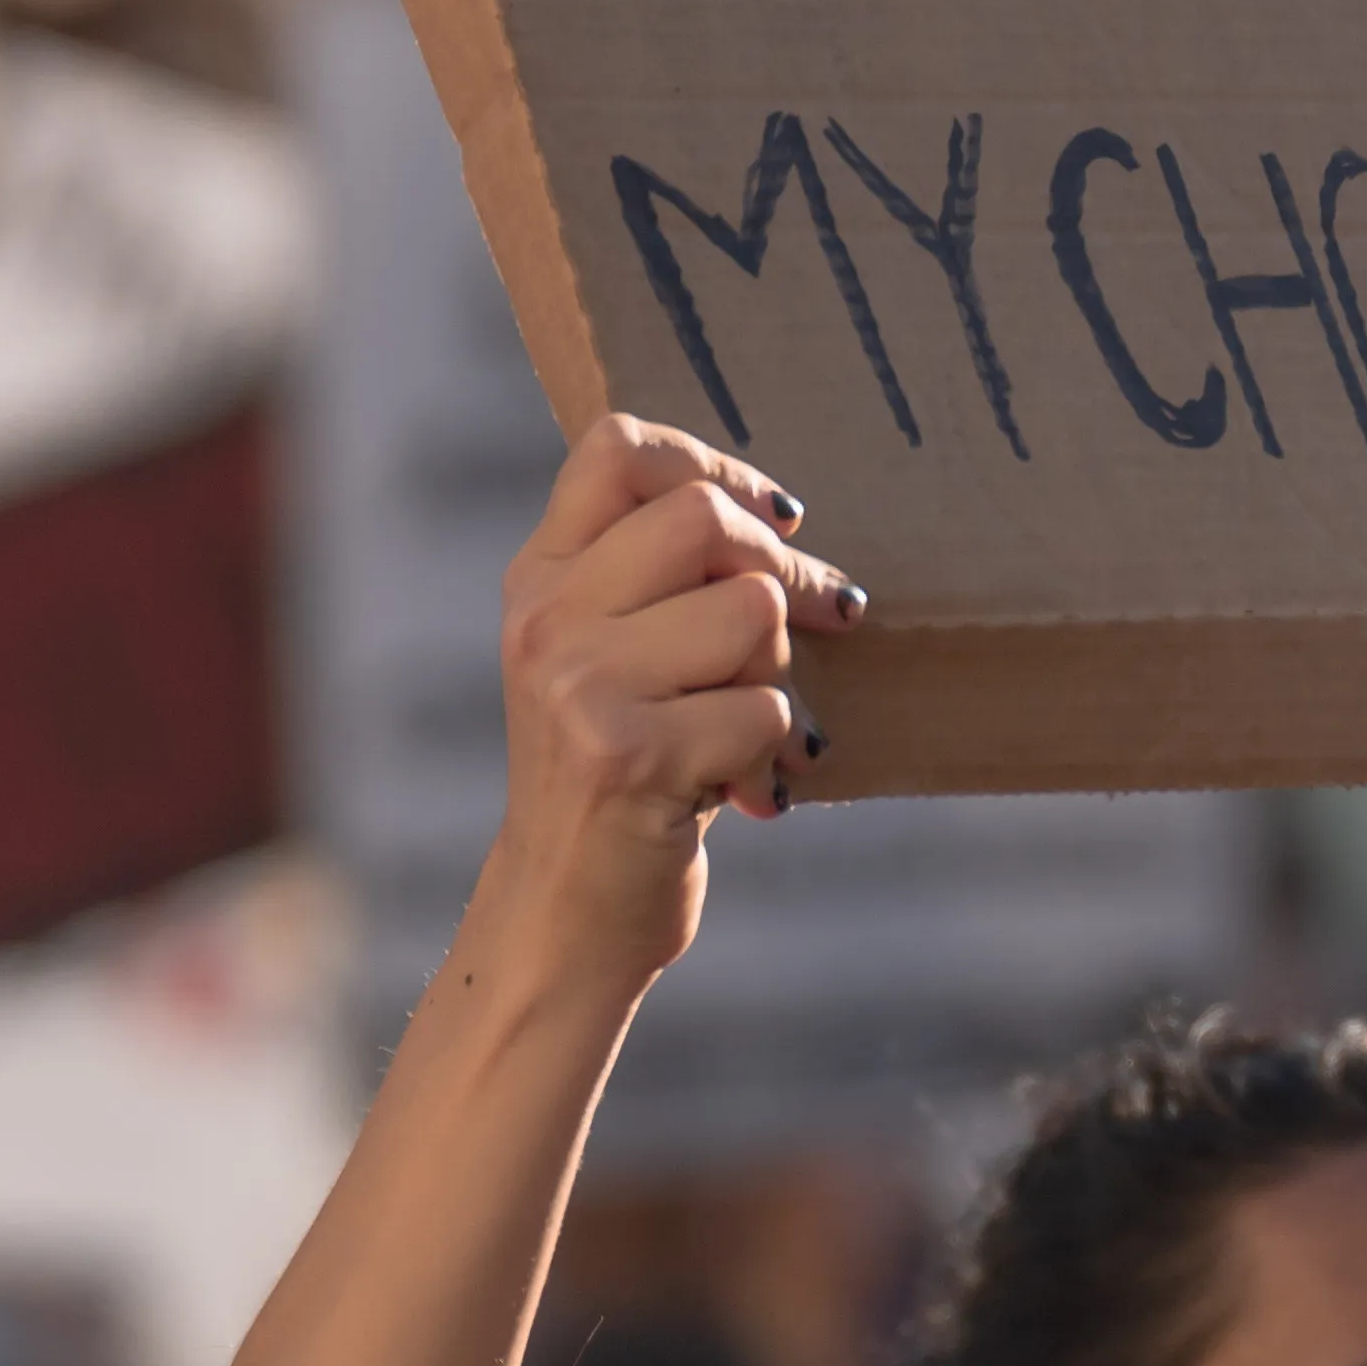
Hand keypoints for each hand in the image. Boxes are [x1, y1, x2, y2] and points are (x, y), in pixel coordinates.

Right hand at [475, 414, 865, 983]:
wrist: (564, 917)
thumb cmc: (619, 782)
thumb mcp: (606, 660)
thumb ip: (656, 582)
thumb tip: (780, 518)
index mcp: (540, 580)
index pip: (616, 448)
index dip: (715, 463)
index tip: (775, 519)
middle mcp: (546, 620)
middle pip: (704, 518)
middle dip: (783, 570)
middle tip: (826, 616)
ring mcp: (579, 685)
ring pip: (749, 611)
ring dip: (779, 674)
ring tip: (748, 730)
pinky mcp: (627, 757)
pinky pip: (766, 709)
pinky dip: (778, 754)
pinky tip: (747, 791)